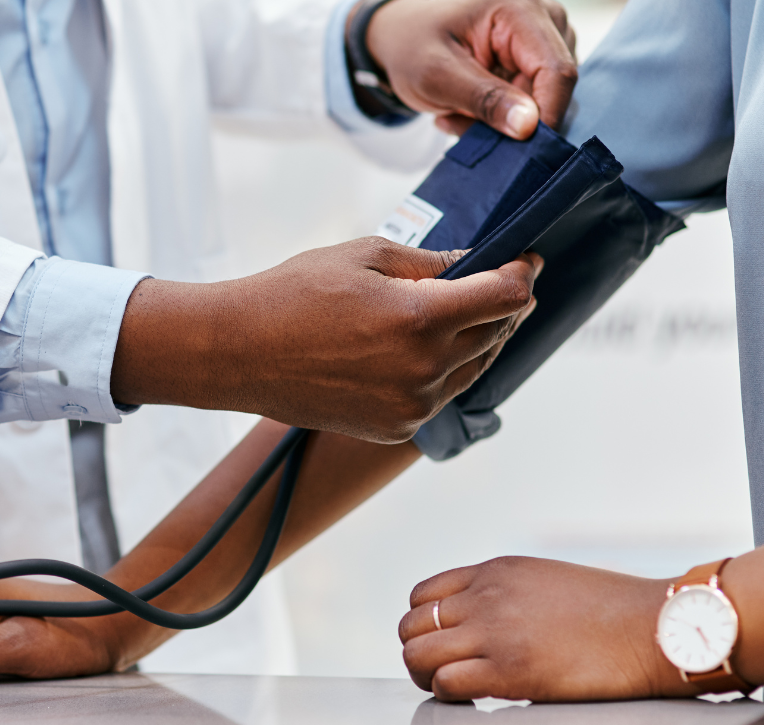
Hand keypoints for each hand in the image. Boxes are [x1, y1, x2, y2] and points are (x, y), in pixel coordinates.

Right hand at [112, 238, 540, 443]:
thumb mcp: (363, 255)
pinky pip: (440, 396)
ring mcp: (410, 406)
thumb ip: (428, 262)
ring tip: (467, 313)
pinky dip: (445, 371)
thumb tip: (471, 264)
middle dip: (507, 303)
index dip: (523, 273)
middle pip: (498, 333)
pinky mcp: (394, 429)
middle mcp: (424, 369)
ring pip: (474, 369)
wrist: (237, 353)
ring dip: (480, 339)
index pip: (505, 296)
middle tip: (503, 281)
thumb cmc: (292, 294)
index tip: (526, 259)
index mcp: (420, 318)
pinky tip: (426, 348)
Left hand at [366, 0, 577, 137]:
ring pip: (544, 100)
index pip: (556, 71)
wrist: (401, 35)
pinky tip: (467, 108)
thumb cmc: (411, 44)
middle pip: (554, 87)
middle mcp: (543, 18)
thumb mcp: (436, 75)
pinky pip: (533, 103)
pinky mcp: (536, 60)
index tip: (519, 149)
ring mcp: (543, 39)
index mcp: (519, 9)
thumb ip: (484, 100)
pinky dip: (500, 116)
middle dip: (514, 120)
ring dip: (502, 121)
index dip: (546, 116)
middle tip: (463, 125)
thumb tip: (528, 126)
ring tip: (458, 112)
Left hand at [398, 557, 694, 701]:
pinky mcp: (508, 669)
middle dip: (420, 652)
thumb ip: (506, 591)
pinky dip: (449, 694)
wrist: (657, 627)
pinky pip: (445, 683)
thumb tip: (484, 618)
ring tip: (453, 687)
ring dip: (428, 676)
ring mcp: (494, 632)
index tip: (443, 645)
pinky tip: (474, 698)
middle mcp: (486, 596)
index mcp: (495, 571)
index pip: (423, 595)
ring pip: (417, 654)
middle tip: (443, 671)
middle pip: (410, 626)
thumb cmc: (616, 610)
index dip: (425, 625)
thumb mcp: (546, 579)